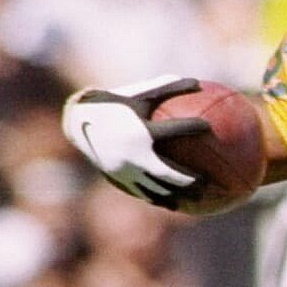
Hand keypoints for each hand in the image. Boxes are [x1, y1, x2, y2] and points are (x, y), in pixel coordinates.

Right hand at [63, 76, 208, 208]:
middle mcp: (132, 154)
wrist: (78, 123)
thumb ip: (167, 88)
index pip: (172, 129)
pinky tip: (175, 203)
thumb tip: (199, 83)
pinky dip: (160, 198)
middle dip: (189, 180)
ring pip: (155, 188)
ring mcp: (125, 170)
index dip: (191, 127)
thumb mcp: (139, 94)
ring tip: (197, 199)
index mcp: (139, 132)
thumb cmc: (114, 105)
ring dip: (178, 195)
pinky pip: (142, 191)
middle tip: (209, 182)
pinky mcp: (118, 179)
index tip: (209, 129)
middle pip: (167, 172)